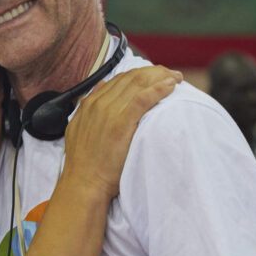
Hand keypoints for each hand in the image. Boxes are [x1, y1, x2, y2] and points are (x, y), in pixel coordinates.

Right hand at [62, 65, 180, 199]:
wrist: (84, 182)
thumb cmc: (85, 163)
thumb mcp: (79, 129)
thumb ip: (89, 108)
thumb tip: (101, 87)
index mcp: (91, 104)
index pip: (120, 79)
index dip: (141, 74)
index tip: (156, 76)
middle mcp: (100, 104)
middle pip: (132, 77)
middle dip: (154, 72)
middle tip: (171, 75)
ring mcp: (110, 112)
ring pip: (139, 83)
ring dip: (161, 76)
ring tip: (176, 78)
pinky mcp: (121, 123)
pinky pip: (143, 98)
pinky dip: (158, 88)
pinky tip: (171, 86)